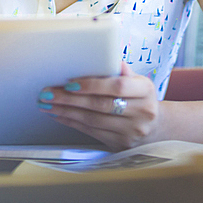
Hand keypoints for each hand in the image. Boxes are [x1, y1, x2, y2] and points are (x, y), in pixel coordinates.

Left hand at [39, 61, 161, 150]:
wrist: (155, 128)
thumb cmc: (140, 98)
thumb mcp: (139, 81)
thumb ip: (122, 71)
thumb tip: (109, 56)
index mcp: (145, 91)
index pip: (118, 86)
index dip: (92, 85)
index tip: (70, 83)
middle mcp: (142, 112)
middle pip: (101, 105)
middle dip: (70, 99)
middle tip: (49, 93)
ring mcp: (131, 132)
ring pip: (93, 121)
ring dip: (66, 112)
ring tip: (48, 104)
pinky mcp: (120, 145)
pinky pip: (91, 132)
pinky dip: (72, 123)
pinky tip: (59, 115)